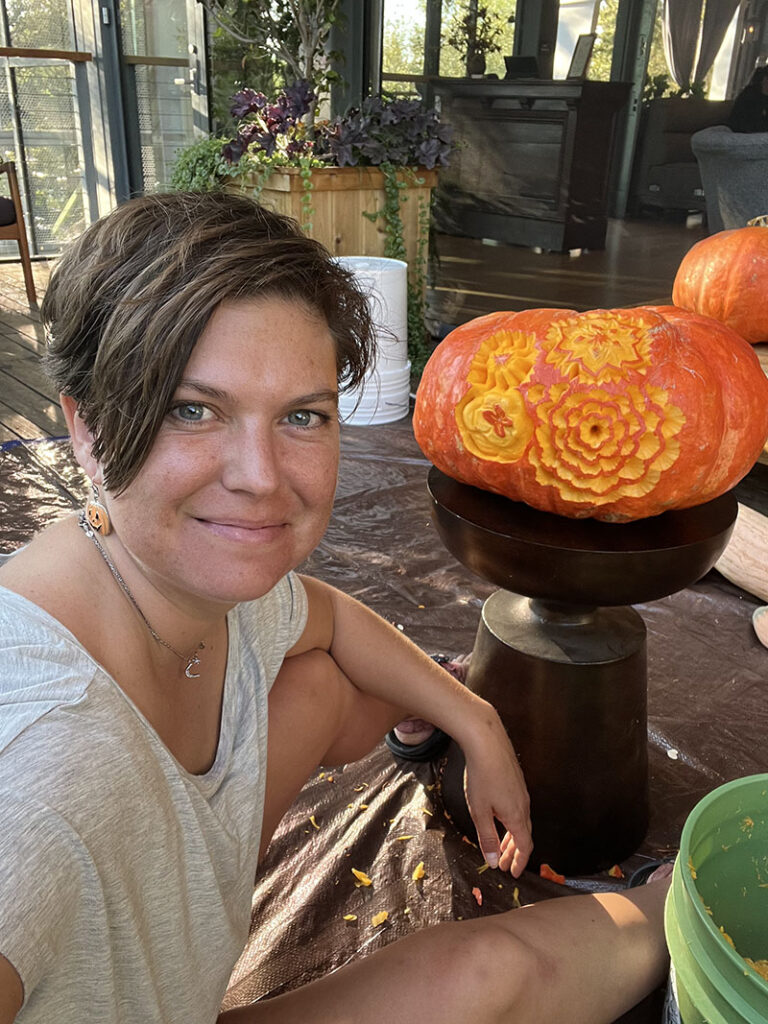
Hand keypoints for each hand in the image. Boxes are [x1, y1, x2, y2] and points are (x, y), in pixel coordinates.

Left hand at [460, 708, 532, 876]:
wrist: (487, 741)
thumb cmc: (482, 776)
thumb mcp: (480, 812)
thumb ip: (487, 838)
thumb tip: (494, 862)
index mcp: (517, 816)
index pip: (525, 846)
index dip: (520, 862)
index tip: (514, 873)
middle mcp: (524, 804)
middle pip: (524, 834)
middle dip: (515, 852)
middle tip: (505, 864)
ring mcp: (521, 791)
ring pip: (521, 820)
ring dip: (513, 837)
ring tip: (501, 845)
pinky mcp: (515, 780)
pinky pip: (518, 808)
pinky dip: (511, 821)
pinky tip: (500, 818)